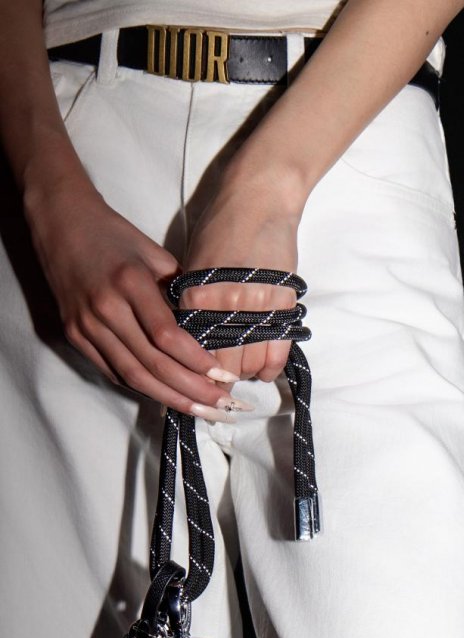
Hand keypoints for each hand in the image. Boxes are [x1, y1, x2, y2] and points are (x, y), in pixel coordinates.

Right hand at [28, 176, 241, 418]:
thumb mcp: (155, 254)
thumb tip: (211, 329)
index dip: (197, 362)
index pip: (167, 336)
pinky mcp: (74, 335)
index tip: (224, 377)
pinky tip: (168, 396)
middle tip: (222, 406)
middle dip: (191, 391)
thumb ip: (181, 292)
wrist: (60, 222)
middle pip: (152, 364)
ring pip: (132, 376)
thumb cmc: (115, 235)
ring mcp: (85, 325)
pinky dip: (143, 388)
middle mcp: (105, 308)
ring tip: (201, 410)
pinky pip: (113, 371)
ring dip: (170, 398)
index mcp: (130, 282)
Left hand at [181, 167, 304, 398]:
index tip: (195, 382)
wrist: (259, 200)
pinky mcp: (282, 307)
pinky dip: (268, 369)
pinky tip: (261, 371)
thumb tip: (191, 342)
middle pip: (219, 365)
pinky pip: (275, 354)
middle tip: (218, 386)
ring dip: (243, 375)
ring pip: (249, 364)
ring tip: (239, 375)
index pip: (191, 353)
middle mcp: (223, 308)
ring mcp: (255, 309)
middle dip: (217, 381)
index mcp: (193, 298)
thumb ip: (192, 305)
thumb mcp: (193, 267)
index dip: (192, 373)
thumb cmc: (220, 228)